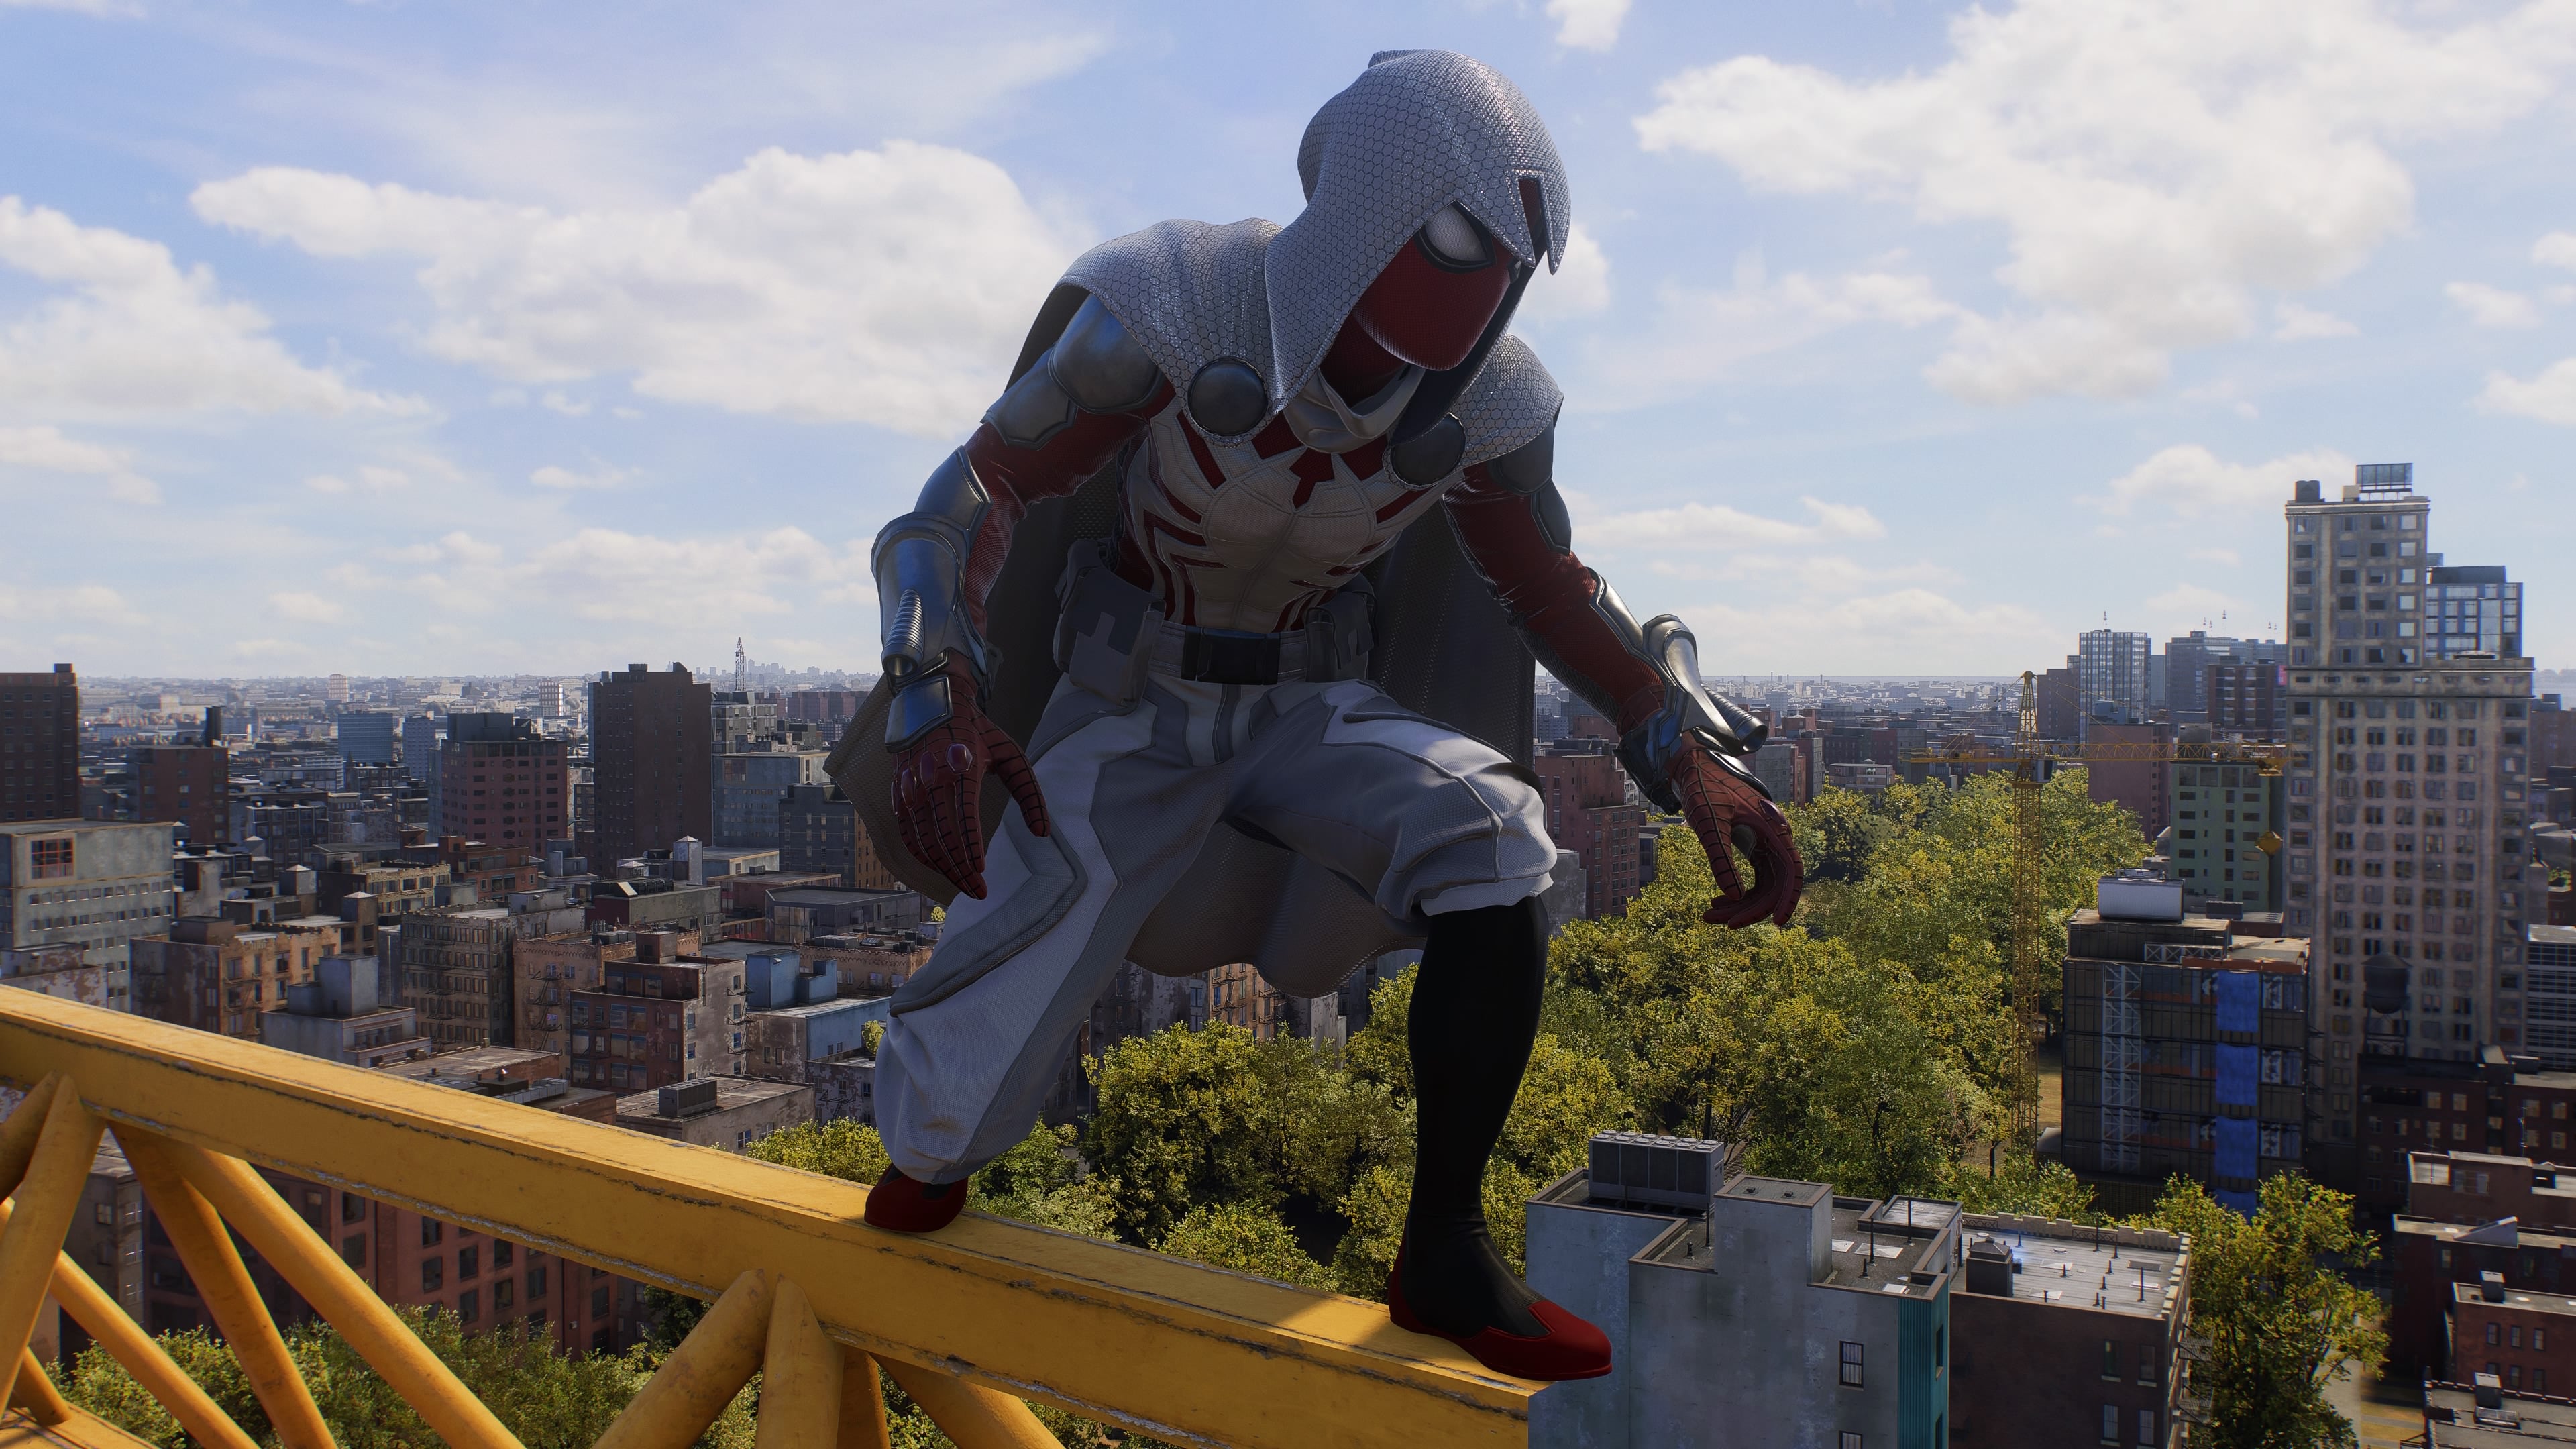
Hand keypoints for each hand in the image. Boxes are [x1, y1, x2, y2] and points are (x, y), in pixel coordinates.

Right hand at [888, 661, 1047, 898]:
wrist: (933, 703)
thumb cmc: (978, 734)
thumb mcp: (1011, 754)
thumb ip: (1030, 793)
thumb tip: (1043, 833)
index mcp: (961, 766)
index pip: (963, 815)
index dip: (969, 845)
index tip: (981, 870)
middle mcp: (930, 778)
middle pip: (941, 834)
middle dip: (959, 868)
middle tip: (978, 891)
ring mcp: (910, 786)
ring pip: (921, 839)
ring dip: (942, 868)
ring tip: (964, 885)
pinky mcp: (899, 792)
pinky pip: (907, 832)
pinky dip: (922, 855)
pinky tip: (940, 868)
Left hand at [1669, 749, 1801, 928]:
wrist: (1696, 767)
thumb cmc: (1705, 790)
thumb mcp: (1710, 824)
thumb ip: (1722, 859)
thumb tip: (1736, 896)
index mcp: (1773, 829)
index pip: (1791, 871)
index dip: (1788, 898)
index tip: (1779, 924)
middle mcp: (1774, 839)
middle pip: (1773, 885)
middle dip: (1750, 908)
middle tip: (1720, 922)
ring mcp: (1764, 844)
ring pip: (1761, 885)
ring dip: (1740, 904)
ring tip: (1709, 915)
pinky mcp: (1752, 847)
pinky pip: (1752, 878)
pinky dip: (1736, 892)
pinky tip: (1717, 900)